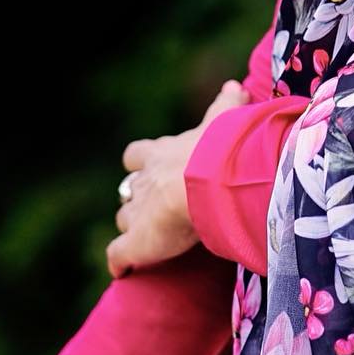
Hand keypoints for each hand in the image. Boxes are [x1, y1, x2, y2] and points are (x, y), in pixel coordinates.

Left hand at [106, 77, 252, 277]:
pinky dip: (120, 262)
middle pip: (129, 189)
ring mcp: (137, 213)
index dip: (142, 161)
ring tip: (149, 240)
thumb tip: (235, 84)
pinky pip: (118, 255)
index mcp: (161, 154)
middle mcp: (144, 181)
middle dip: (137, 195)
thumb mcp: (222, 121)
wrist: (209, 179)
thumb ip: (226, 104)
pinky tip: (123, 270)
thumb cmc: (218, 149)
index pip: (139, 154)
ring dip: (133, 226)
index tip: (150, 165)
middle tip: (152, 204)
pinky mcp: (135, 244)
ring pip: (125, 219)